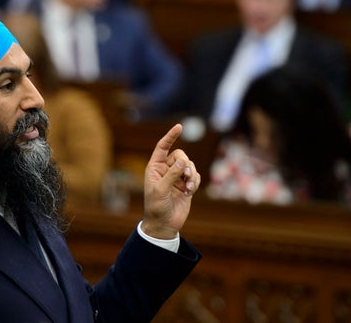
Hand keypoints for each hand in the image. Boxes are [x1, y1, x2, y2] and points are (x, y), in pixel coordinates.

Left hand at [141, 124, 199, 238]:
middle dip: (185, 164)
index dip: (170, 136)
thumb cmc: (156, 207)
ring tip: (188, 187)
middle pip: (180, 156)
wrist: (164, 224)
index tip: (179, 127)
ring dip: (191, 174)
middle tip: (186, 175)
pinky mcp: (186, 185)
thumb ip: (172, 175)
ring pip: (189, 165)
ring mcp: (176, 177)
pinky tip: (189, 192)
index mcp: (154, 168)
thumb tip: (183, 161)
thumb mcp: (160, 190)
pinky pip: (195, 176)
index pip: (162, 147)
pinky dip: (194, 182)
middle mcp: (165, 170)